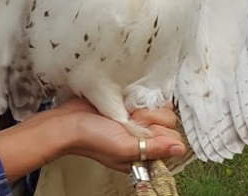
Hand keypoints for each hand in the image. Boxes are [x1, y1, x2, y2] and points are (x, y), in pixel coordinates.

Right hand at [55, 98, 185, 171]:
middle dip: (150, 118)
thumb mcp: (124, 148)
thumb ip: (153, 149)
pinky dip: (138, 96)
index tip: (142, 131)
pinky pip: (147, 96)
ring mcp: (138, 119)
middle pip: (169, 121)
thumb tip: (178, 150)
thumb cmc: (91, 140)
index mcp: (145, 152)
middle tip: (130, 121)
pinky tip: (125, 101)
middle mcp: (144, 136)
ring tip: (125, 111)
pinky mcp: (131, 104)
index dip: (160, 133)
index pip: (172, 140)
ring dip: (143, 106)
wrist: (69, 121)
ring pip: (159, 107)